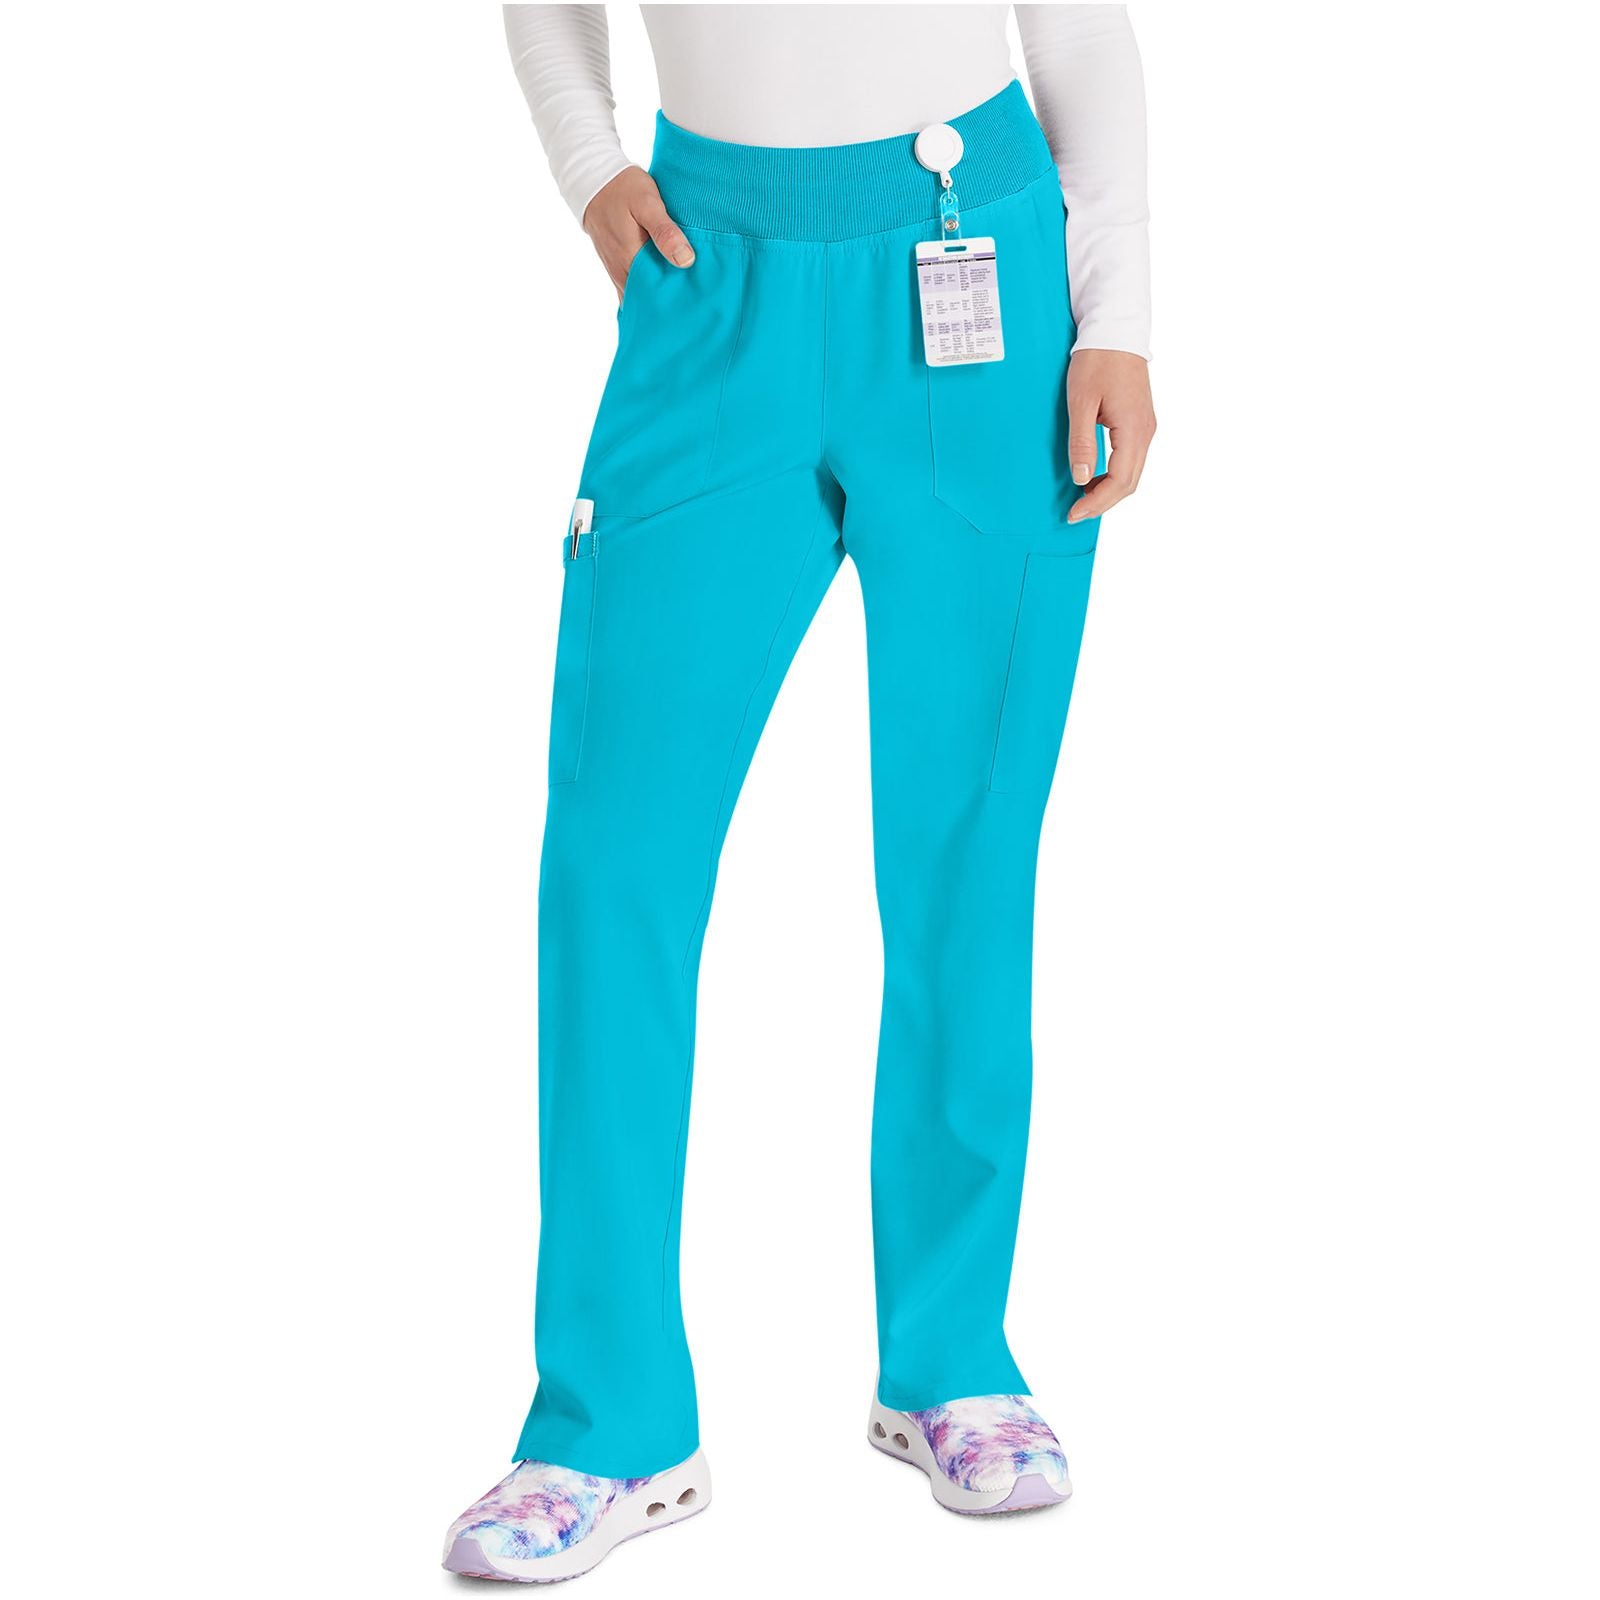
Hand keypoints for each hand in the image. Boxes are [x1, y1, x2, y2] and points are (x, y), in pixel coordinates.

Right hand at [582, 167, 695, 299]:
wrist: (594, 181)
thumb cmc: (623, 189)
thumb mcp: (647, 204)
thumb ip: (665, 232)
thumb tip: (686, 261)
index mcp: (631, 261)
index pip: (658, 295)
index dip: (678, 297)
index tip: (698, 295)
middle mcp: (622, 273)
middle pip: (651, 298)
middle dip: (672, 298)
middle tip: (697, 294)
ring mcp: (618, 272)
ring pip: (642, 294)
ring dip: (661, 293)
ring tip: (684, 290)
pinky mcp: (617, 267)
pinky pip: (635, 286)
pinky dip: (649, 287)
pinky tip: (665, 279)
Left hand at [1066, 349, 1155, 521]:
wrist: (1115, 331)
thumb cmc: (1096, 361)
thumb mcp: (1081, 402)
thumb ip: (1082, 442)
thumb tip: (1083, 478)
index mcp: (1133, 430)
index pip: (1120, 482)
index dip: (1097, 503)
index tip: (1073, 514)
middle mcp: (1145, 432)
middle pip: (1129, 484)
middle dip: (1103, 503)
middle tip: (1075, 513)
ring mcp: (1146, 428)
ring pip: (1131, 473)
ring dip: (1108, 490)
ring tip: (1082, 498)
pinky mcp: (1140, 422)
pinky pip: (1131, 459)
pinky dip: (1114, 474)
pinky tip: (1094, 476)